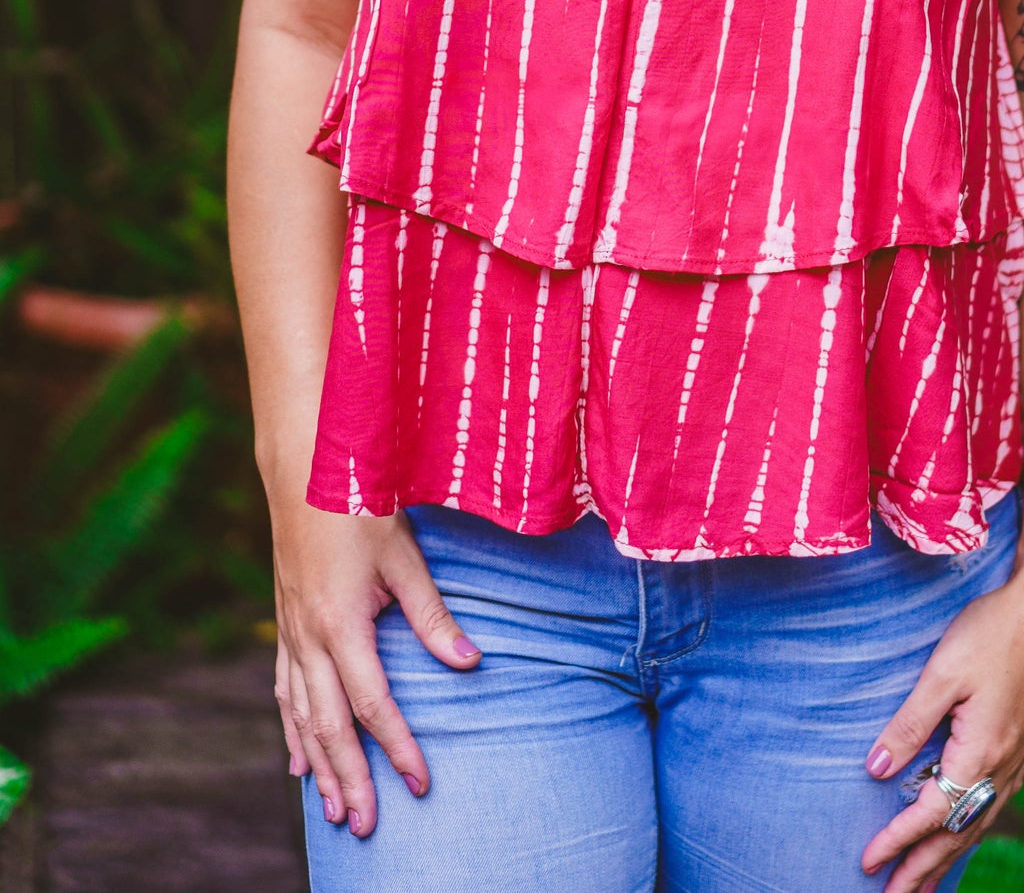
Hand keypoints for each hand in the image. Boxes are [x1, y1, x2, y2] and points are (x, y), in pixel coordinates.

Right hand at [271, 499, 480, 836]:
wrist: (304, 464)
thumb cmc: (360, 502)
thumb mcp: (404, 556)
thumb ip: (433, 616)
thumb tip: (471, 664)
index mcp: (340, 624)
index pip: (372, 704)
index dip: (396, 747)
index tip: (419, 783)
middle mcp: (308, 638)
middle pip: (329, 727)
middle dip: (348, 779)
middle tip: (365, 827)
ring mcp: (290, 633)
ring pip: (301, 717)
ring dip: (317, 767)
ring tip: (331, 812)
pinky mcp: (284, 623)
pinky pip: (283, 691)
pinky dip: (291, 731)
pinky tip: (296, 760)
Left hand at [860, 571, 1023, 890]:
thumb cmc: (994, 632)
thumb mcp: (943, 674)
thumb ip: (909, 724)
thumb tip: (875, 771)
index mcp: (982, 753)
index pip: (931, 814)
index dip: (898, 841)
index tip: (867, 863)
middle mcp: (1004, 767)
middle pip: (957, 834)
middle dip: (923, 869)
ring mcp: (1018, 759)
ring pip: (978, 825)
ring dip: (948, 858)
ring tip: (924, 885)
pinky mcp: (1022, 745)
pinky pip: (993, 806)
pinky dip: (971, 831)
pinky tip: (964, 834)